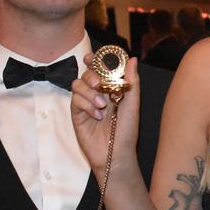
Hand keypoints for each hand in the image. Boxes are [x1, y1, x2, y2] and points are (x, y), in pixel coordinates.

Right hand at [71, 55, 140, 174]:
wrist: (116, 153)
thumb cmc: (127, 129)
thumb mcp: (133, 103)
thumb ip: (132, 81)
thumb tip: (132, 58)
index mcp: (111, 87)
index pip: (100, 67)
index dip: (95, 59)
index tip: (93, 56)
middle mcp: (97, 92)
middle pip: (86, 72)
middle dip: (91, 74)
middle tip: (98, 84)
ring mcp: (86, 102)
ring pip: (78, 84)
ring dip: (89, 91)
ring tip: (102, 105)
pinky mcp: (77, 114)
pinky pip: (75, 100)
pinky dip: (86, 105)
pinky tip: (96, 115)